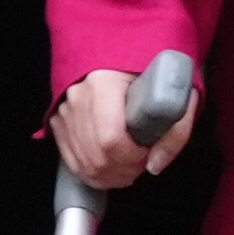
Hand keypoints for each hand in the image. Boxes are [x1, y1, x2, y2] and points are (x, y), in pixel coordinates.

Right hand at [51, 67, 200, 189]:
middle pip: (96, 156)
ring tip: (128, 167)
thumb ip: (175, 131)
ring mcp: (65, 109)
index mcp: (104, 82)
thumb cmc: (151, 76)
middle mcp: (78, 95)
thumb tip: (155, 165)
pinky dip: (92, 173)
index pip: (111, 138)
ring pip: (83, 163)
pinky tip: (110, 169)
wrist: (124, 58)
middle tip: (140, 163)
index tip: (146, 153)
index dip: (131, 157)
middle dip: (123, 170)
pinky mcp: (58, 120)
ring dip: (109, 176)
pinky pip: (72, 160)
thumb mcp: (175, 94)